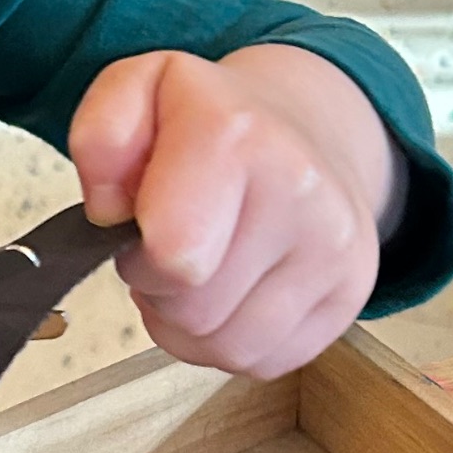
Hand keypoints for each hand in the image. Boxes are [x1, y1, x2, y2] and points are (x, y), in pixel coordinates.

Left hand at [70, 47, 398, 380]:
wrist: (304, 126)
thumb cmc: (209, 121)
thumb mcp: (138, 90)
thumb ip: (101, 135)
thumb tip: (107, 209)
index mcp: (240, 137)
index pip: (173, 257)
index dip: (139, 257)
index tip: (145, 229)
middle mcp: (303, 192)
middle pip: (196, 312)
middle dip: (165, 291)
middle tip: (173, 247)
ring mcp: (338, 250)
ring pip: (230, 349)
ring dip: (196, 324)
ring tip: (202, 270)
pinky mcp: (352, 296)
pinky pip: (265, 362)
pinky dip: (235, 340)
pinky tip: (236, 292)